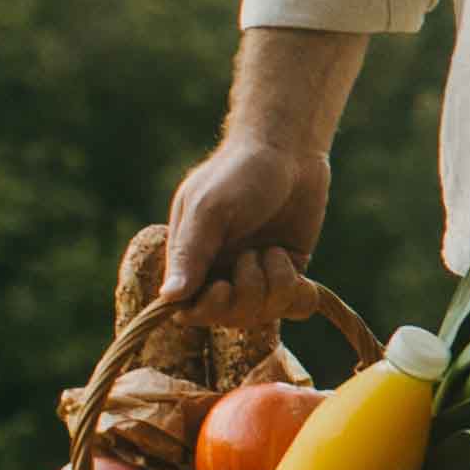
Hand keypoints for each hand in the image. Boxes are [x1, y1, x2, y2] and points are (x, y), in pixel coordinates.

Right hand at [160, 132, 331, 319]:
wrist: (289, 152)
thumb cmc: (239, 173)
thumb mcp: (209, 209)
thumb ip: (190, 253)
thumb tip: (169, 298)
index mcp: (192, 260)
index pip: (189, 310)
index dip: (208, 309)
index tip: (223, 286)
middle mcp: (222, 271)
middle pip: (229, 317)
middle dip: (247, 294)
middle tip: (254, 256)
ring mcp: (258, 274)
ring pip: (264, 313)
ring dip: (275, 285)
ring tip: (275, 251)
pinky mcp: (291, 271)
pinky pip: (294, 306)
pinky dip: (300, 298)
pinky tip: (300, 277)